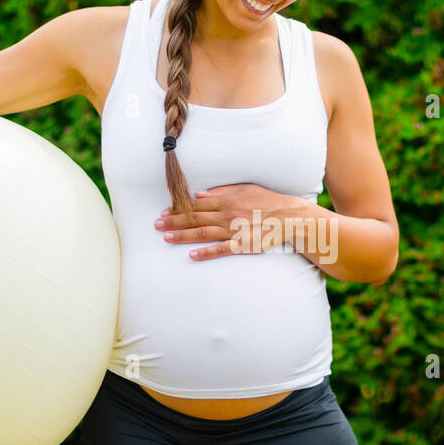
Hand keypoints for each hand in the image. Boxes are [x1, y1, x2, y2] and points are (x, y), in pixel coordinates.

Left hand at [156, 184, 294, 260]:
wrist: (288, 217)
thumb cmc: (267, 201)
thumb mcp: (245, 189)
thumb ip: (222, 191)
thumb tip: (199, 194)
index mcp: (226, 200)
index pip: (196, 205)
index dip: (178, 209)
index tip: (163, 212)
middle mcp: (226, 214)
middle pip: (194, 218)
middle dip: (173, 222)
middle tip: (156, 225)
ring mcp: (233, 230)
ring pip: (202, 233)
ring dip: (182, 236)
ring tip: (165, 238)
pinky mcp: (242, 245)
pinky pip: (220, 249)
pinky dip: (205, 253)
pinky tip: (191, 256)